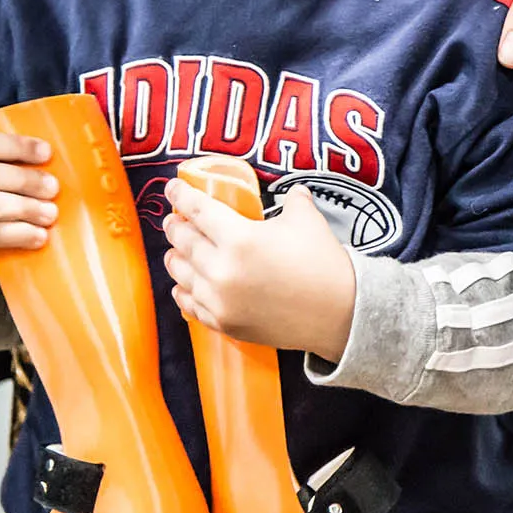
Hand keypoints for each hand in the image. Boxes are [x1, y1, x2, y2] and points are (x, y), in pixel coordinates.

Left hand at [162, 180, 355, 359]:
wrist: (340, 314)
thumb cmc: (323, 263)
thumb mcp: (306, 220)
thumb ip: (294, 200)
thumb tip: (294, 192)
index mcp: (238, 238)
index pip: (197, 210)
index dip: (181, 195)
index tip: (173, 188)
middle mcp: (221, 269)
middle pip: (183, 241)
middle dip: (175, 226)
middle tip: (173, 219)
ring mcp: (219, 300)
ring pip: (181, 274)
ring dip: (175, 258)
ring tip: (174, 251)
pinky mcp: (224, 323)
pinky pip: (191, 305)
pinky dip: (183, 292)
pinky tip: (182, 286)